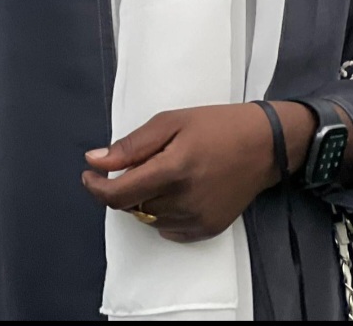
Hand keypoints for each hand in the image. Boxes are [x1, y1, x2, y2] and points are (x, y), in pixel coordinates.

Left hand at [82, 101, 315, 242]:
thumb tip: (94, 160)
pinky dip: (162, 212)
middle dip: (125, 185)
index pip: (119, 195)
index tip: (89, 174)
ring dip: (144, 198)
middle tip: (142, 161)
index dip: (96, 187)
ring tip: (164, 171)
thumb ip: (131, 145)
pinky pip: (168, 228)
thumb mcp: (171, 121)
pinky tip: (176, 189)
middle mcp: (183, 201)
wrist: (264, 146)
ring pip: (149, 217)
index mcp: (173, 169)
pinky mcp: (207, 230)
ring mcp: (196, 220)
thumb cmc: (216, 125)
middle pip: (132, 206)